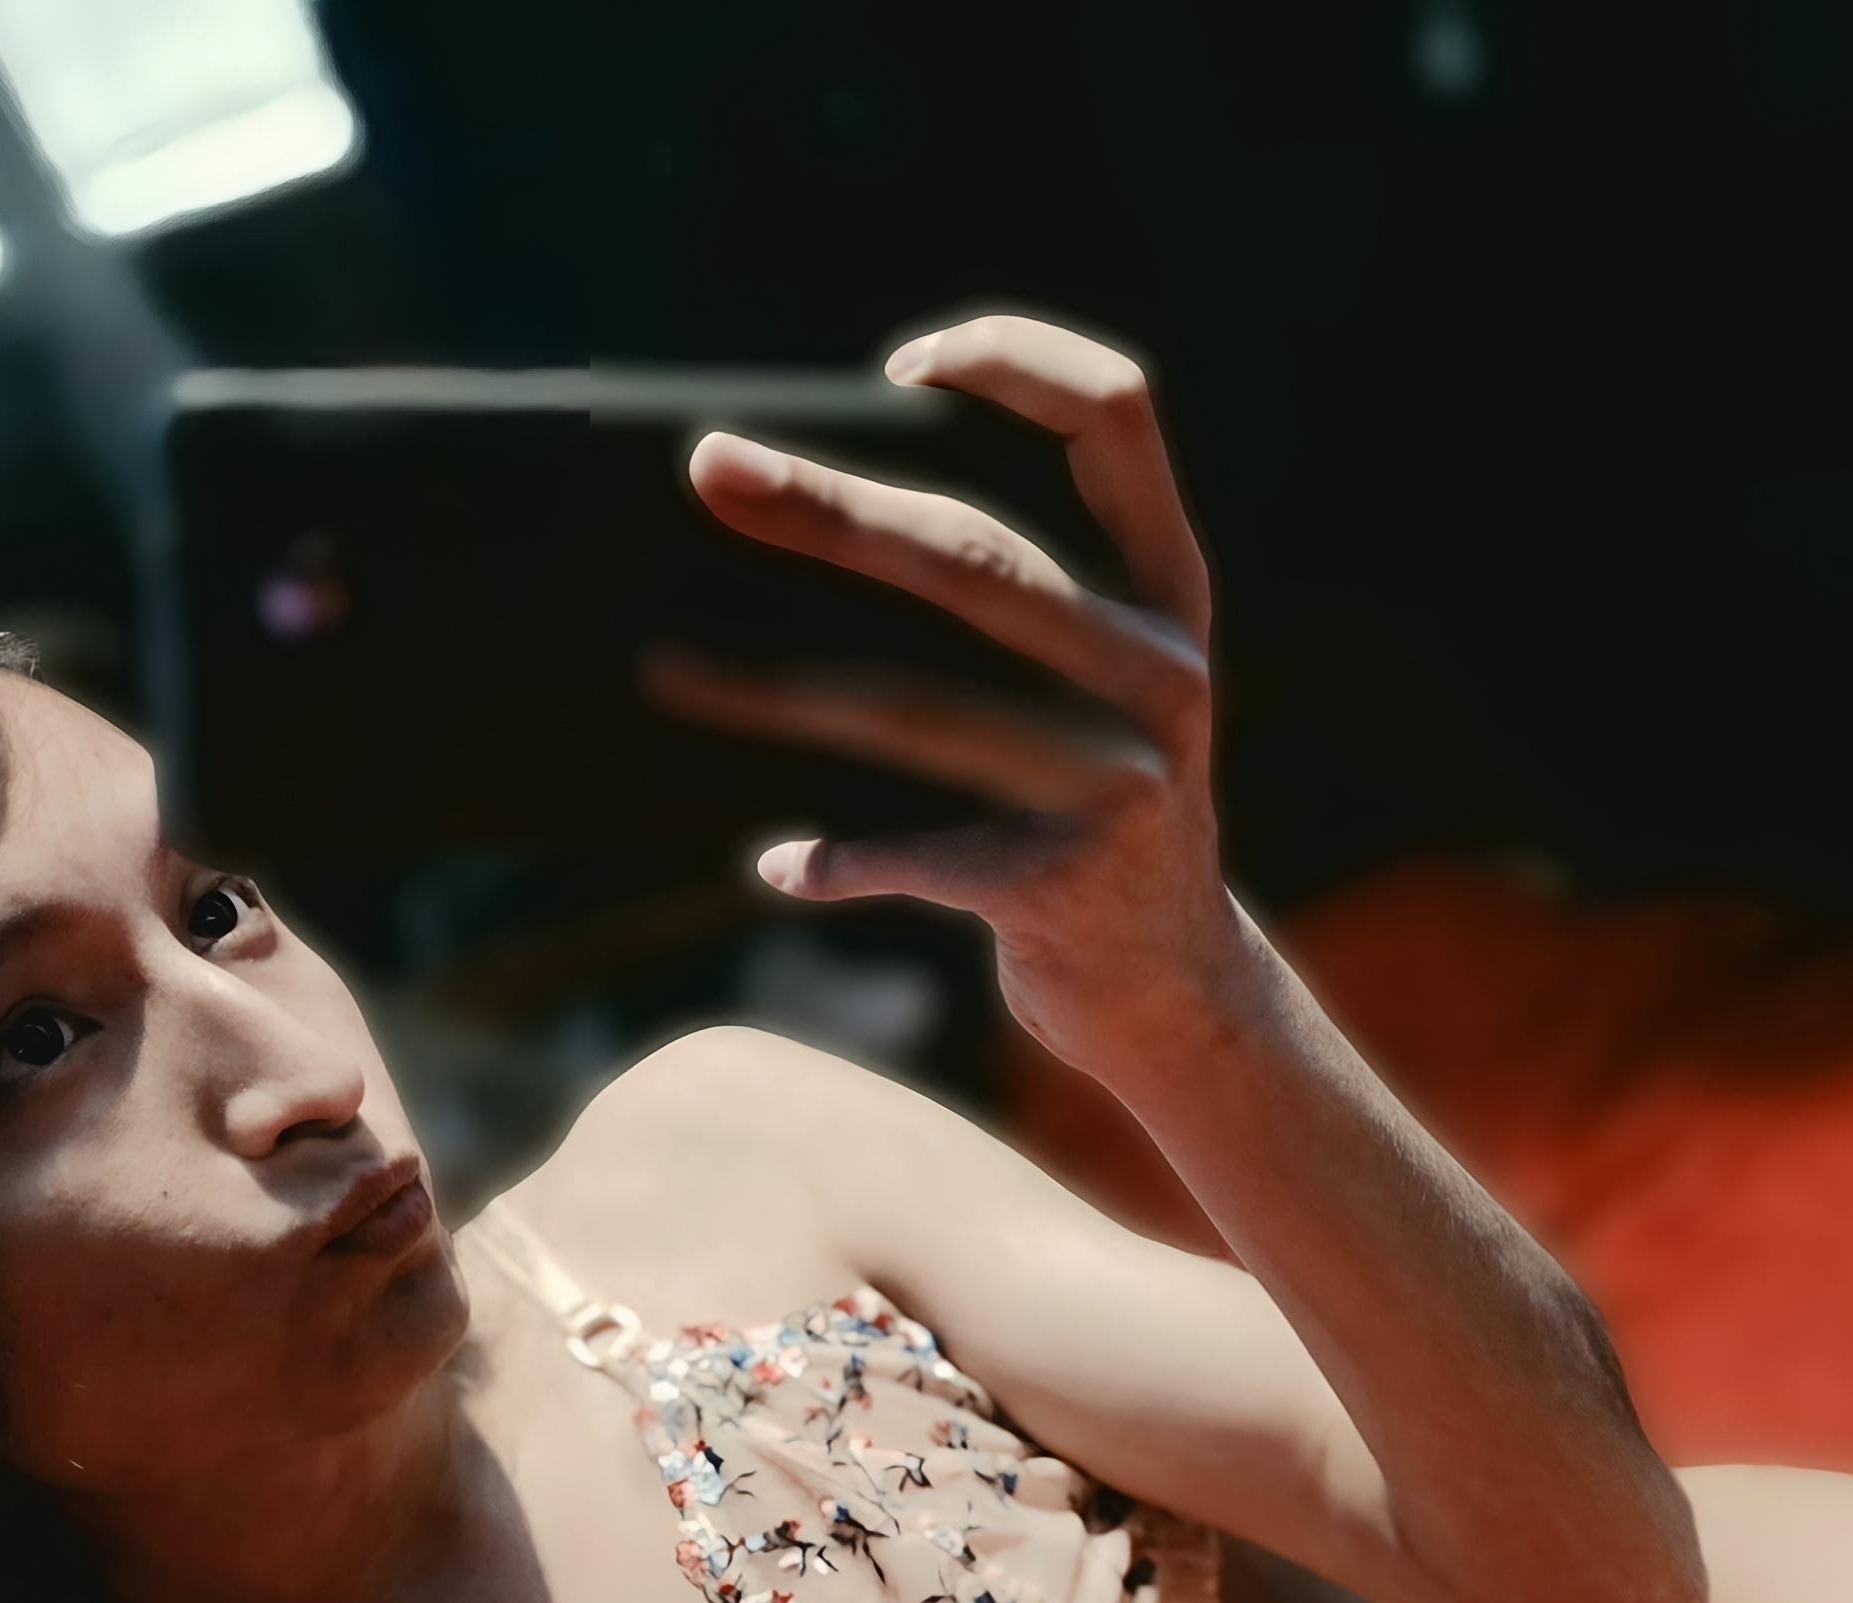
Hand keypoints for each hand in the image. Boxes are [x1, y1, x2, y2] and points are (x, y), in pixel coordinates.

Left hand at [654, 312, 1259, 1080]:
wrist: (1183, 991)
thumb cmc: (1106, 806)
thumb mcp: (1115, 680)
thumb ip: (1035, 589)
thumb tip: (812, 493)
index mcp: (1173, 592)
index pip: (1118, 415)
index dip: (1013, 361)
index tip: (898, 369)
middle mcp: (1161, 672)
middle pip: (977, 558)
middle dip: (831, 508)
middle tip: (711, 467)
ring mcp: (1121, 783)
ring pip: (917, 711)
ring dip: (777, 691)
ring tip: (669, 670)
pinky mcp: (1060, 886)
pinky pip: (913, 856)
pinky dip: (836, 863)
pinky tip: (784, 866)